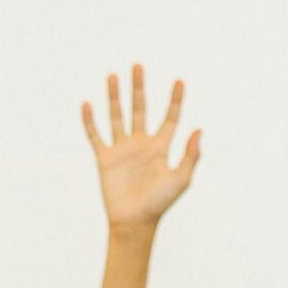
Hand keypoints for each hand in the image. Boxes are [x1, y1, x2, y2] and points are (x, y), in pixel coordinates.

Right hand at [81, 65, 200, 232]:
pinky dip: (90, 121)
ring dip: (114, 96)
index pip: (169, 117)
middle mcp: (141, 144)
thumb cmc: (160, 203)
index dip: (175, 99)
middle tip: (138, 65)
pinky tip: (87, 104)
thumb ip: (191, 154)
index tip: (179, 80)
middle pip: (140, 109)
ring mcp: (122, 150)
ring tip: (112, 75)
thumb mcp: (181, 178)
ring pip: (117, 116)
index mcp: (161, 147)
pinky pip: (96, 136)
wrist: (134, 222)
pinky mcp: (105, 159)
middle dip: (139, 87)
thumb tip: (200, 129)